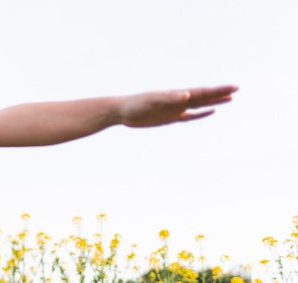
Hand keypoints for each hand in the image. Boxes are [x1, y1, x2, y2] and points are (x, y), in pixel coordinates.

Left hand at [119, 85, 236, 127]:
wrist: (122, 111)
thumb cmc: (136, 104)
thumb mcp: (152, 101)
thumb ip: (169, 98)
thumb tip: (186, 95)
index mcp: (177, 95)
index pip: (202, 92)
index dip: (218, 90)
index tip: (233, 87)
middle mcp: (179, 100)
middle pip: (204, 96)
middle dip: (220, 93)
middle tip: (237, 89)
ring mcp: (176, 108)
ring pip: (200, 105)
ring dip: (214, 101)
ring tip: (230, 98)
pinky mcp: (170, 117)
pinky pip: (190, 116)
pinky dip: (201, 114)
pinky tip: (210, 111)